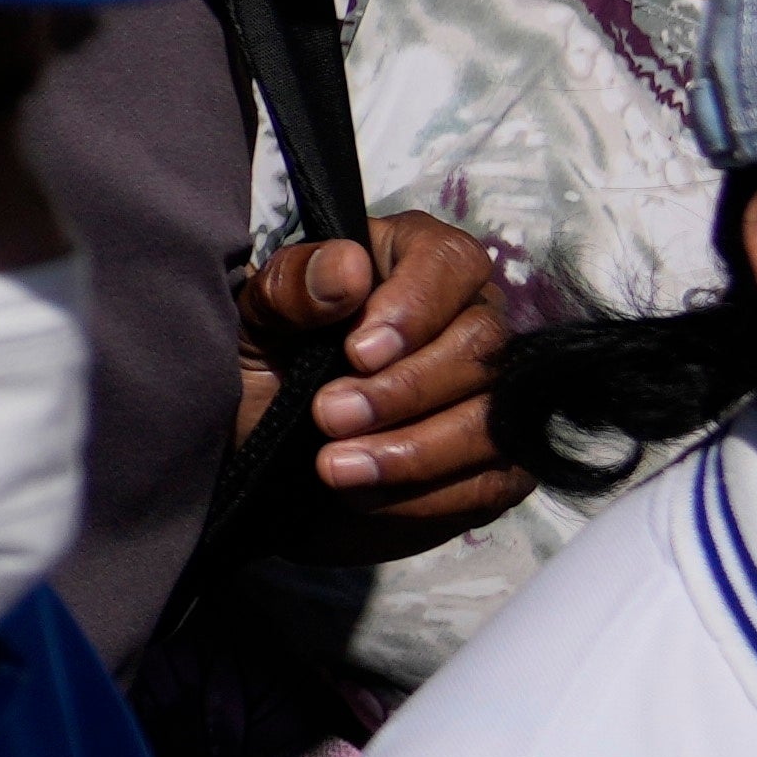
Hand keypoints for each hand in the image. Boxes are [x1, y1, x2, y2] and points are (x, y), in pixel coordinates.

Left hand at [258, 210, 526, 545]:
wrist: (268, 451)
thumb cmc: (269, 364)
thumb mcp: (257, 319)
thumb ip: (292, 285)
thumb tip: (349, 269)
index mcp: (415, 260)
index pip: (452, 262)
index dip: (415, 307)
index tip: (357, 352)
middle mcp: (471, 318)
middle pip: (482, 346)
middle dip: (404, 390)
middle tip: (329, 415)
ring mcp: (495, 391)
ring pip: (493, 418)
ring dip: (414, 450)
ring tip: (334, 467)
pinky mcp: (499, 459)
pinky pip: (493, 480)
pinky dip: (427, 495)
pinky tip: (364, 494)